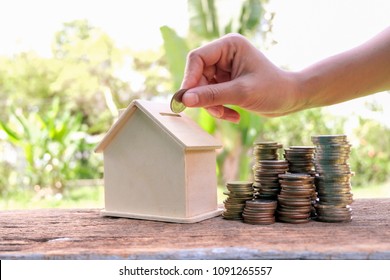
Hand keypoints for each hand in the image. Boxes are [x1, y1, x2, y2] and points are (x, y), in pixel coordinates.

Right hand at [180, 33, 300, 122]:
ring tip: (228, 115)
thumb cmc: (273, 90)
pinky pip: (212, 96)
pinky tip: (234, 115)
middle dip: (205, 97)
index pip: (197, 58)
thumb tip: (185, 100)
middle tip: (216, 112)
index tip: (187, 99)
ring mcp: (224, 69)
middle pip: (198, 76)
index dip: (190, 79)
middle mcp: (224, 54)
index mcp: (229, 46)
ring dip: (213, 106)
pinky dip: (219, 108)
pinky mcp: (226, 82)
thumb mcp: (241, 93)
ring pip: (203, 89)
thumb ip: (212, 95)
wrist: (291, 99)